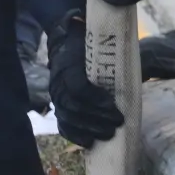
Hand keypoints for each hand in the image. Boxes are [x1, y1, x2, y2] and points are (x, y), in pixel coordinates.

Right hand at [46, 16, 122, 148]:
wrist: (64, 41)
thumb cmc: (85, 39)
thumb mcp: (92, 34)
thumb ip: (101, 38)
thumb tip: (103, 33)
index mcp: (67, 64)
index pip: (78, 87)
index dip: (95, 99)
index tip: (113, 104)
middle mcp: (57, 82)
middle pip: (74, 107)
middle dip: (97, 117)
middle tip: (118, 121)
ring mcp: (56, 96)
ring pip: (68, 118)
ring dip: (89, 128)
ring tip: (109, 133)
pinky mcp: (58, 106)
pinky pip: (62, 125)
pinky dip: (75, 135)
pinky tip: (90, 142)